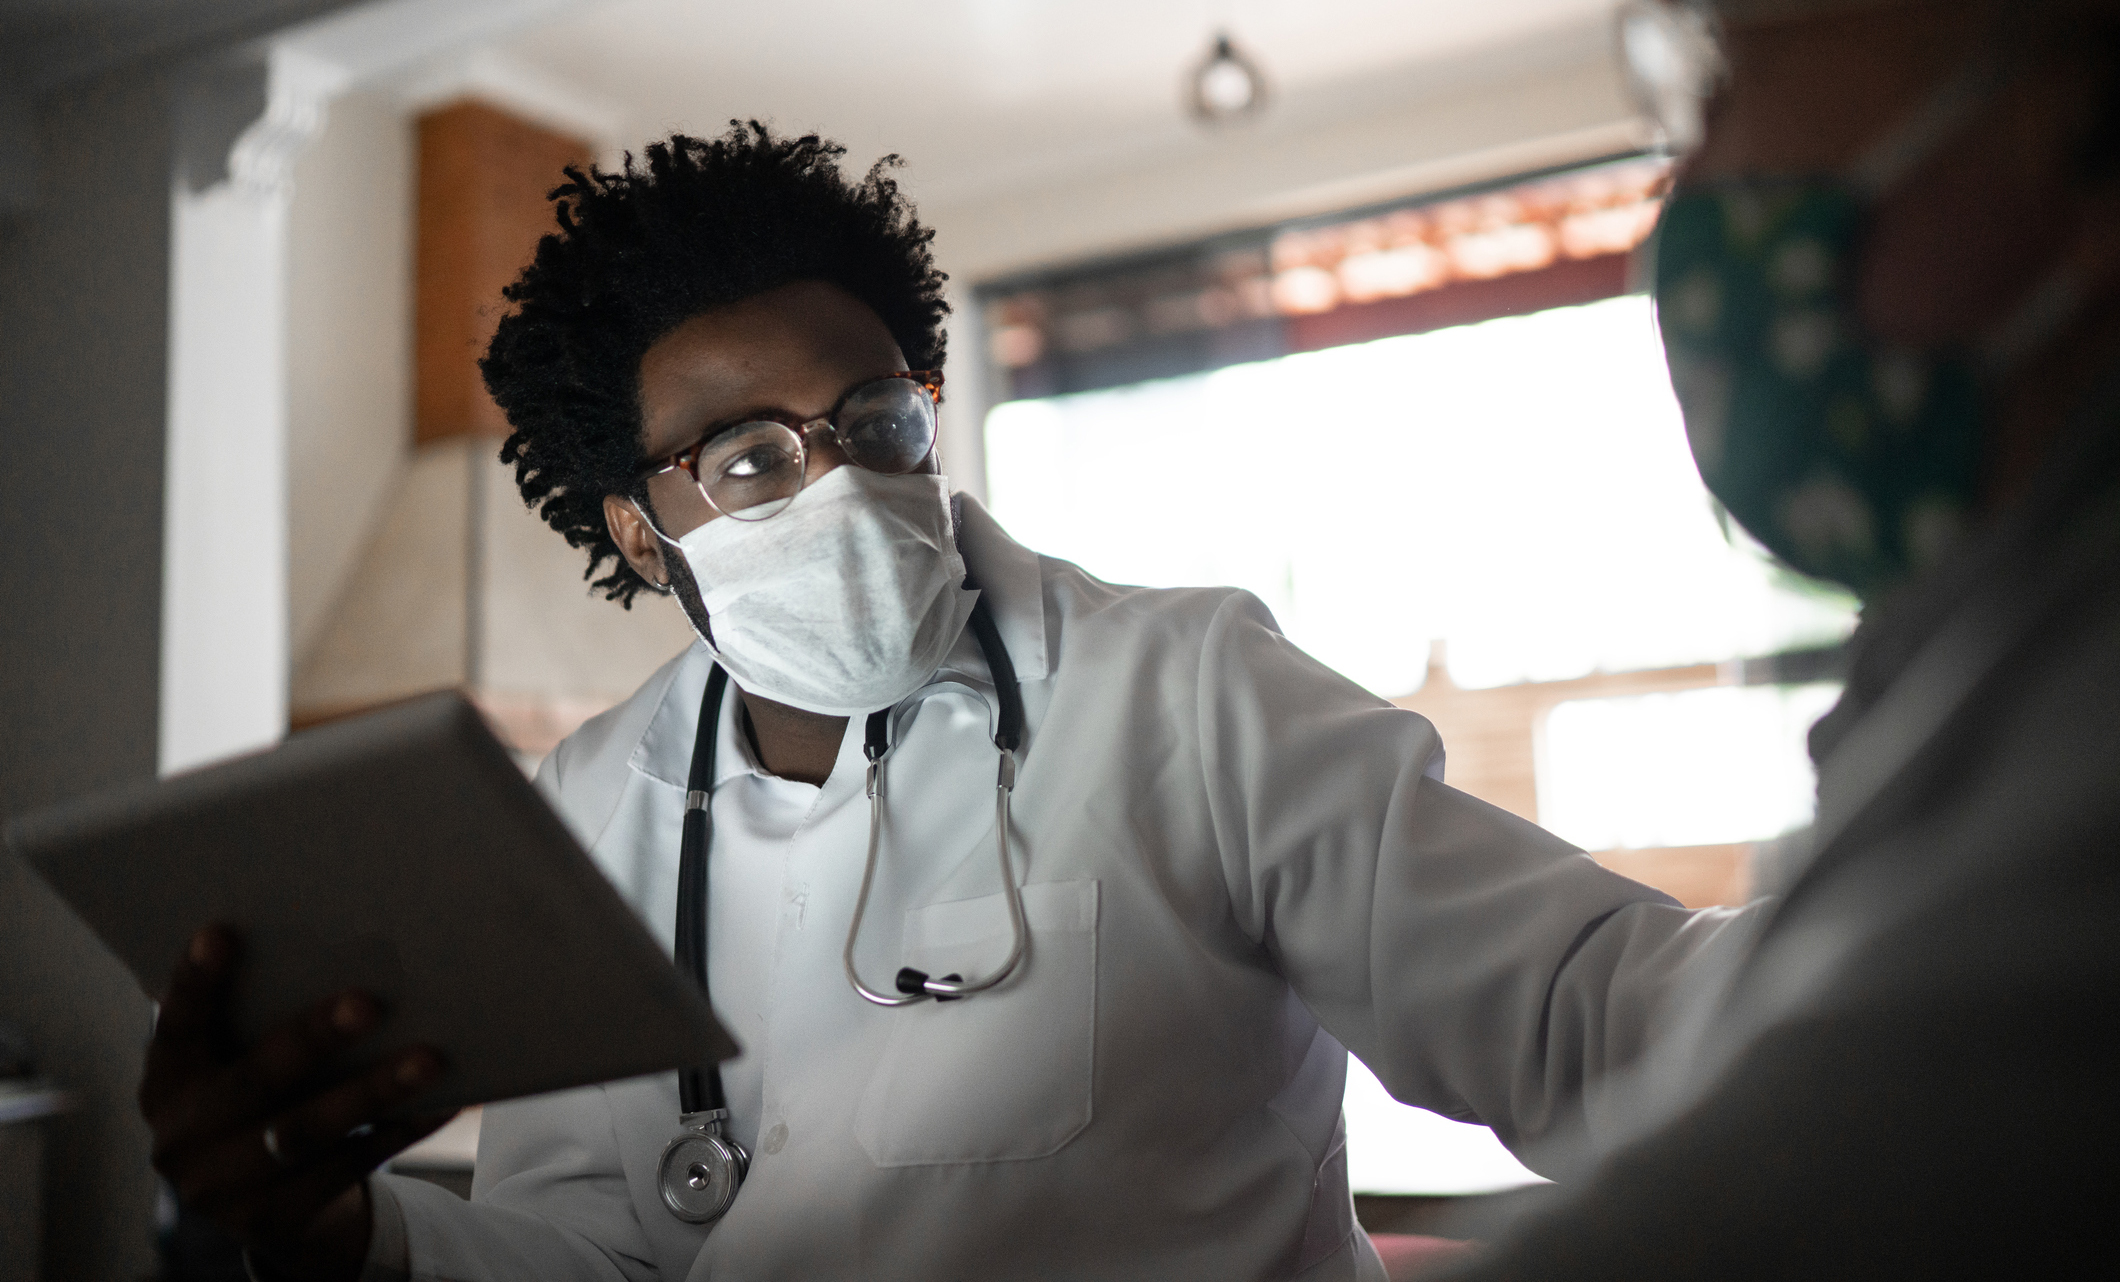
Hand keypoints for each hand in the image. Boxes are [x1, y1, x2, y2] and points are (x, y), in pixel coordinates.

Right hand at [140, 925, 455, 1280]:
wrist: (259, 1205)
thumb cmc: (261, 1101)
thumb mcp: (235, 1067)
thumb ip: (260, 1022)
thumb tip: (356, 950)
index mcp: (168, 1083)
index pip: (177, 1027)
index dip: (194, 982)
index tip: (220, 932)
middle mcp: (184, 1137)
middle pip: (254, 1082)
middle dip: (312, 1039)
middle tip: (368, 1002)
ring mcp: (223, 1186)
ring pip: (305, 1132)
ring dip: (373, 1091)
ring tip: (431, 1058)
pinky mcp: (273, 1219)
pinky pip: (349, 1167)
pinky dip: (399, 1130)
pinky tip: (443, 1103)